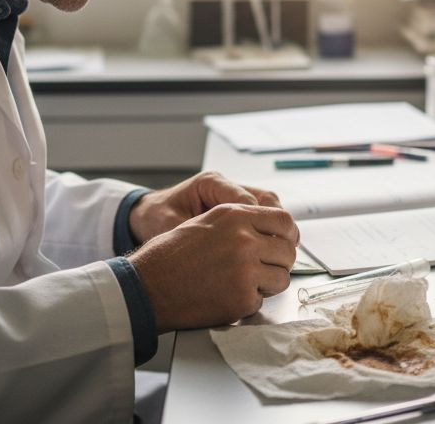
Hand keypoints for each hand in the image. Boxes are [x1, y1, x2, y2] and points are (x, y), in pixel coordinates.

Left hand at [128, 171, 281, 244]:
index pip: (245, 200)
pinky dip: (271, 230)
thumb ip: (194, 235)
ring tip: (285, 249)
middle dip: (277, 224)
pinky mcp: (239, 207)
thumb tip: (223, 252)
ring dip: (279, 227)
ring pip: (270, 205)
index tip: (262, 247)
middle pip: (265, 199)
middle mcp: (226, 185)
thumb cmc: (158, 219)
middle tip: (283, 248)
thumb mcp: (170, 226)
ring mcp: (234, 194)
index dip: (257, 224)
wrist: (149, 214)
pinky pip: (264, 214)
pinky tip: (274, 248)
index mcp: (210, 183)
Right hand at [128, 203, 298, 331]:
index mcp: (235, 215)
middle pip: (288, 251)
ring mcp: (245, 271)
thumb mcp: (206, 222)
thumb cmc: (170, 255)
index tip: (285, 243)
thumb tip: (273, 231)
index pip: (284, 221)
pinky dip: (248, 302)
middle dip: (279, 262)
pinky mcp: (242, 299)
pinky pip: (262, 300)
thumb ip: (241, 223)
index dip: (288, 235)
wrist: (147, 286)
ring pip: (281, 278)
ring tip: (242, 283)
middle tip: (264, 268)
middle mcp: (244, 240)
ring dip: (267, 283)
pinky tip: (226, 295)